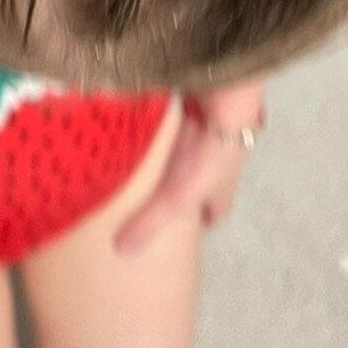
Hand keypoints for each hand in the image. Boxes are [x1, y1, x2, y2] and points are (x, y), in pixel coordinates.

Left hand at [114, 82, 266, 256]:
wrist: (224, 96)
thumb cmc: (210, 151)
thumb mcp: (179, 195)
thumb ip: (152, 221)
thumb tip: (123, 251)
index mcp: (221, 188)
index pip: (215, 212)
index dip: (201, 222)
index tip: (182, 232)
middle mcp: (220, 162)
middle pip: (201, 181)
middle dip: (182, 188)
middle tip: (154, 194)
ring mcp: (210, 133)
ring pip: (190, 152)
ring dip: (172, 156)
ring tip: (142, 162)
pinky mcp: (197, 107)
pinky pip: (179, 123)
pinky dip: (164, 127)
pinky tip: (143, 128)